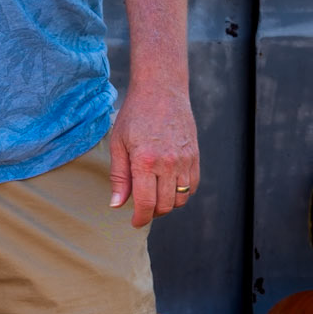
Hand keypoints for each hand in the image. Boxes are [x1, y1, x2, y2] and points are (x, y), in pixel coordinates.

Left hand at [110, 82, 199, 225]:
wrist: (161, 91)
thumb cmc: (135, 115)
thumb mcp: (118, 143)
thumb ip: (118, 177)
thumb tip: (117, 205)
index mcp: (145, 161)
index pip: (146, 203)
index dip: (140, 218)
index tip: (135, 222)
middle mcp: (169, 163)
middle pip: (165, 205)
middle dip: (152, 212)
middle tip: (141, 208)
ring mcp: (185, 160)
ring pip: (180, 199)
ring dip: (167, 204)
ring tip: (153, 196)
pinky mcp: (195, 156)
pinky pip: (192, 186)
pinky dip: (181, 193)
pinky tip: (168, 186)